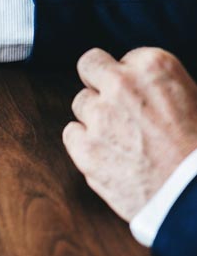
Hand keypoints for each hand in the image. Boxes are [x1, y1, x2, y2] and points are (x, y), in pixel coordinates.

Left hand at [63, 47, 196, 220]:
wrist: (196, 197)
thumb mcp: (194, 99)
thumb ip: (158, 85)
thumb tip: (139, 83)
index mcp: (154, 66)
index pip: (124, 58)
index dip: (133, 78)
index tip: (143, 96)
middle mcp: (121, 84)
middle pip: (89, 65)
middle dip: (99, 81)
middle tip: (115, 103)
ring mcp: (99, 116)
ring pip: (81, 103)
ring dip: (95, 116)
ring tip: (124, 138)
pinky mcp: (84, 147)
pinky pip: (71, 133)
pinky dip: (85, 143)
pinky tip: (110, 155)